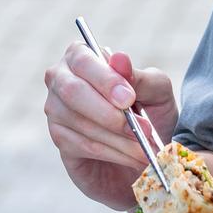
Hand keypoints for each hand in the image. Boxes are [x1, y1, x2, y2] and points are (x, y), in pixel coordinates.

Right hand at [42, 42, 177, 210]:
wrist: (147, 149)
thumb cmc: (149, 110)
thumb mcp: (157, 91)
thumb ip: (140, 77)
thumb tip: (120, 59)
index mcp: (81, 55)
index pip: (83, 61)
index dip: (106, 80)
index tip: (130, 99)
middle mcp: (61, 78)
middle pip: (72, 91)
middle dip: (109, 113)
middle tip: (143, 128)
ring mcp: (56, 110)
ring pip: (82, 123)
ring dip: (120, 138)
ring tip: (146, 147)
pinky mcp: (60, 139)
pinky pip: (84, 146)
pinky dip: (114, 153)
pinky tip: (134, 157)